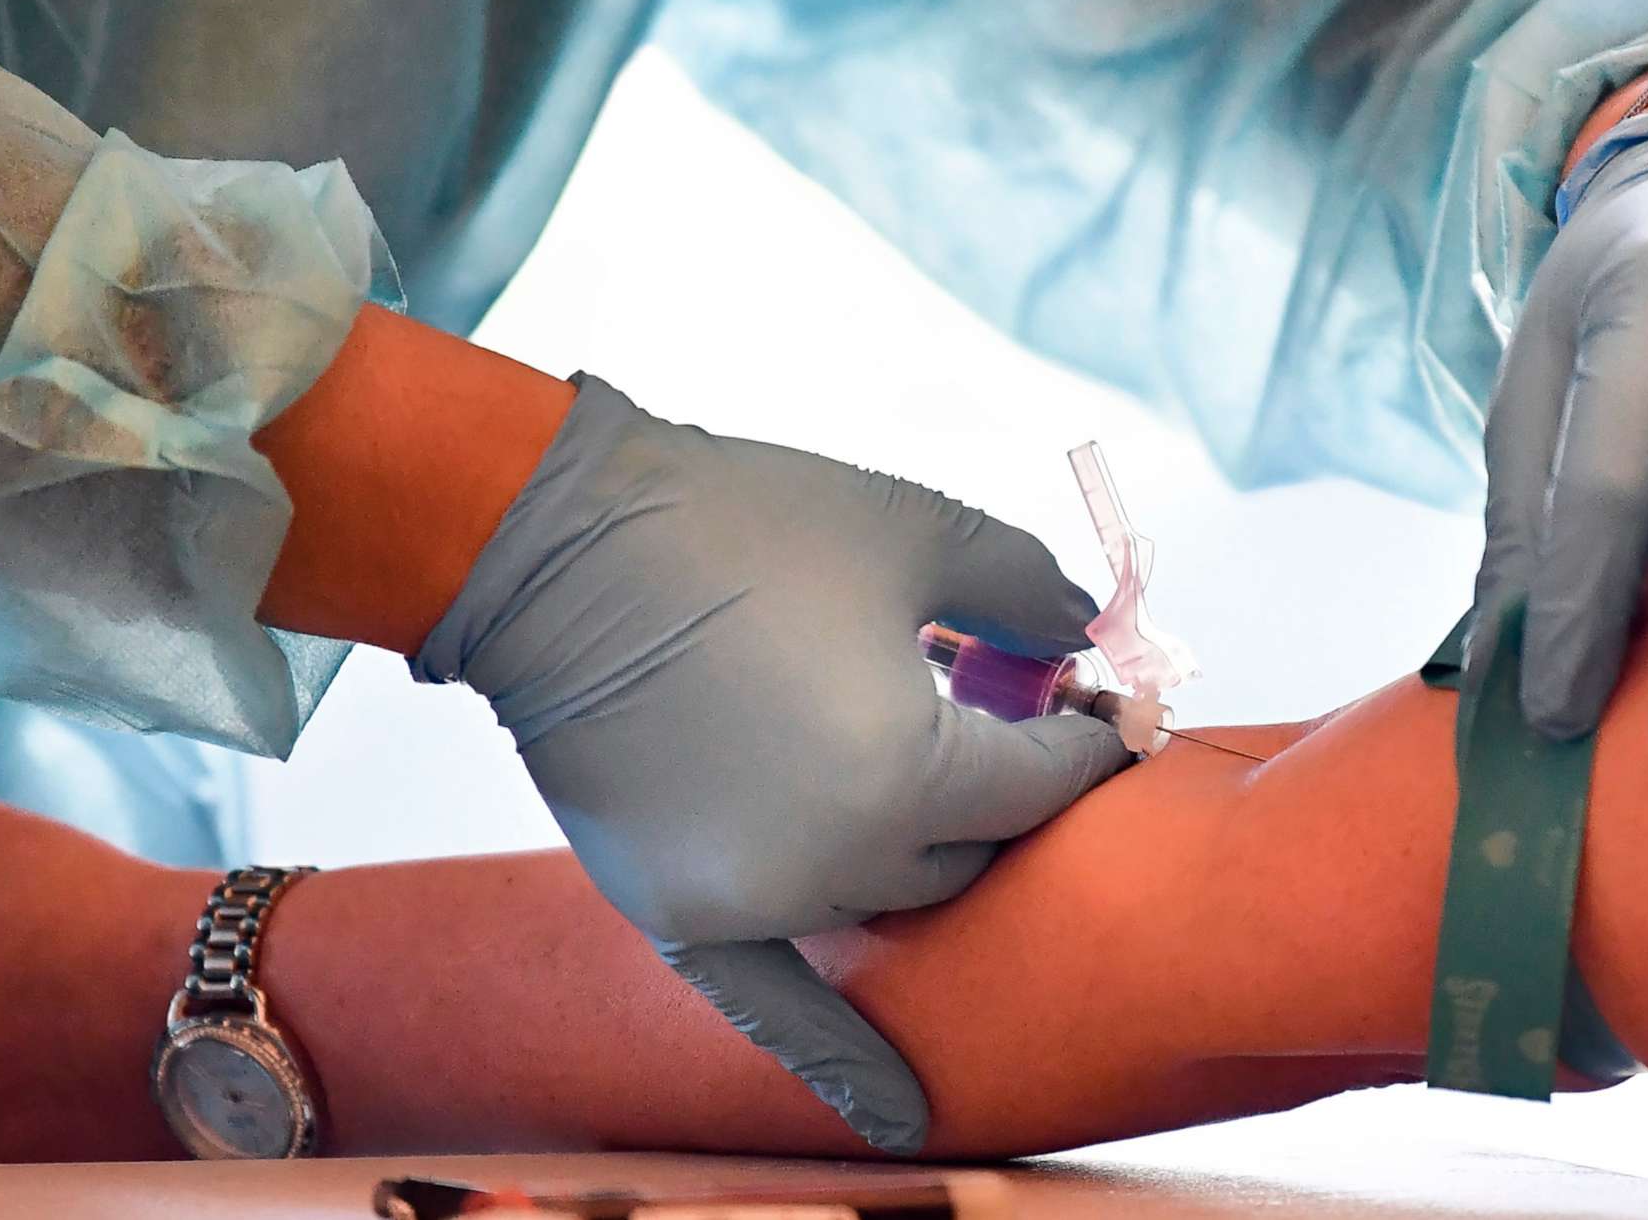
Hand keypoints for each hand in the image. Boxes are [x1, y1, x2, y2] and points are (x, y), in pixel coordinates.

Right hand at [412, 376, 1131, 1153]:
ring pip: (890, 898)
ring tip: (894, 759)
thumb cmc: (743, 524)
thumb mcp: (918, 528)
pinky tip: (908, 1123)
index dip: (1080, 731)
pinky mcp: (683, 914)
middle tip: (982, 706)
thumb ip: (1030, 590)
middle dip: (990, 779)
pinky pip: (779, 1011)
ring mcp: (757, 902)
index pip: (1046, 780)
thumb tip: (1088, 637)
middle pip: (973, 848)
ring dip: (910, 843)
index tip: (1091, 697)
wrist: (556, 552)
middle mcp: (841, 860)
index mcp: (910, 770)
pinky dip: (843, 1062)